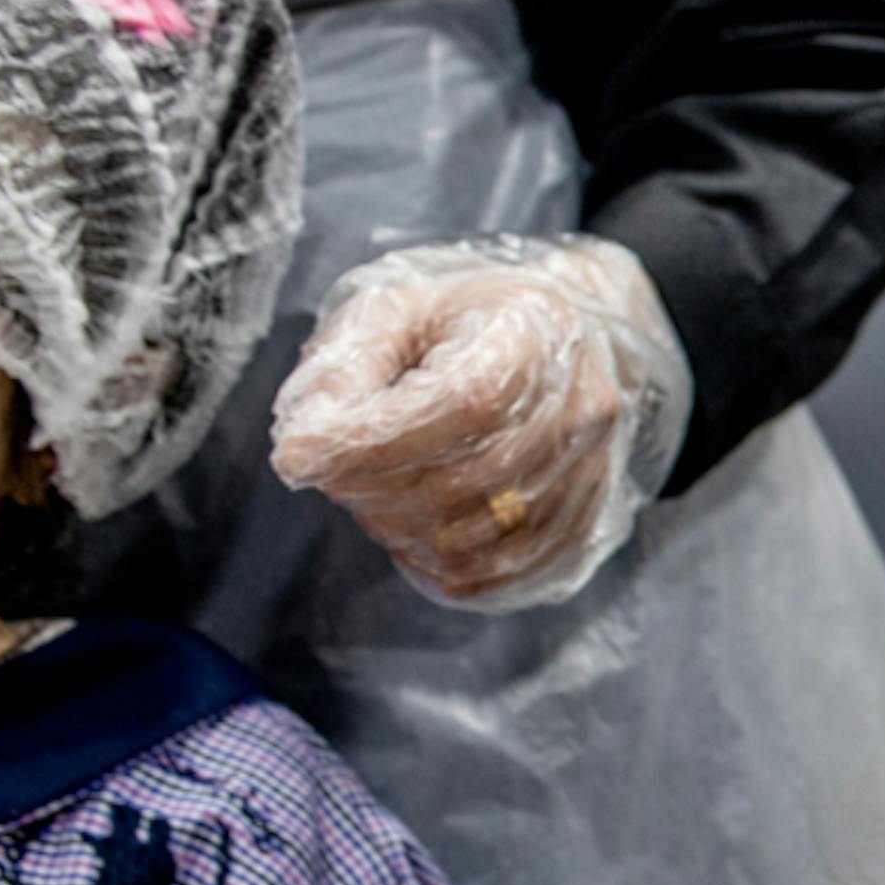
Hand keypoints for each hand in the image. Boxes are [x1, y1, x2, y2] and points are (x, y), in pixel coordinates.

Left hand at [269, 236, 686, 609]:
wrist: (567, 341)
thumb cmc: (469, 322)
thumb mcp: (396, 308)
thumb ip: (346, 364)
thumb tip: (306, 439)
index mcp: (532, 335)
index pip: (459, 407)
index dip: (369, 444)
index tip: (296, 456)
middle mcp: (577, 409)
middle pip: (458, 485)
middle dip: (368, 489)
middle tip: (332, 468)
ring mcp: (587, 473)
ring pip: (471, 541)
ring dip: (397, 529)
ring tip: (375, 491)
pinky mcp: (583, 521)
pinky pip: (495, 576)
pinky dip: (435, 566)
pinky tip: (412, 530)